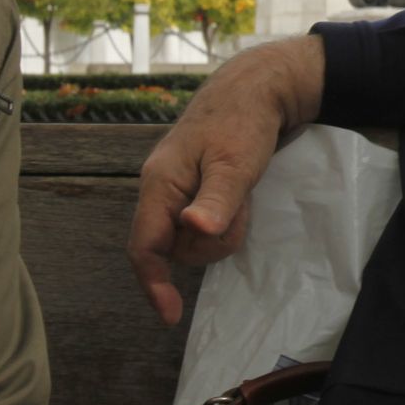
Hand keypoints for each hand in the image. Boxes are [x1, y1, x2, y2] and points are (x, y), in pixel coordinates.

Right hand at [128, 36, 324, 324]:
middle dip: (212, 241)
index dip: (154, 284)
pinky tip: (242, 193)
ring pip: (196, 238)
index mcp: (159, 183)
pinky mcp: (198, 189)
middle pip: (177, 248)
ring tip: (243, 192)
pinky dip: (228, 217)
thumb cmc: (244, 123)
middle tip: (241, 207)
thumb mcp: (236, 163)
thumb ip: (217, 201)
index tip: (171, 315)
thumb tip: (195, 231)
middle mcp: (162, 189)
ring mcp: (179, 190)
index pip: (145, 247)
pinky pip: (208, 222)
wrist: (259, 89)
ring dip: (225, 228)